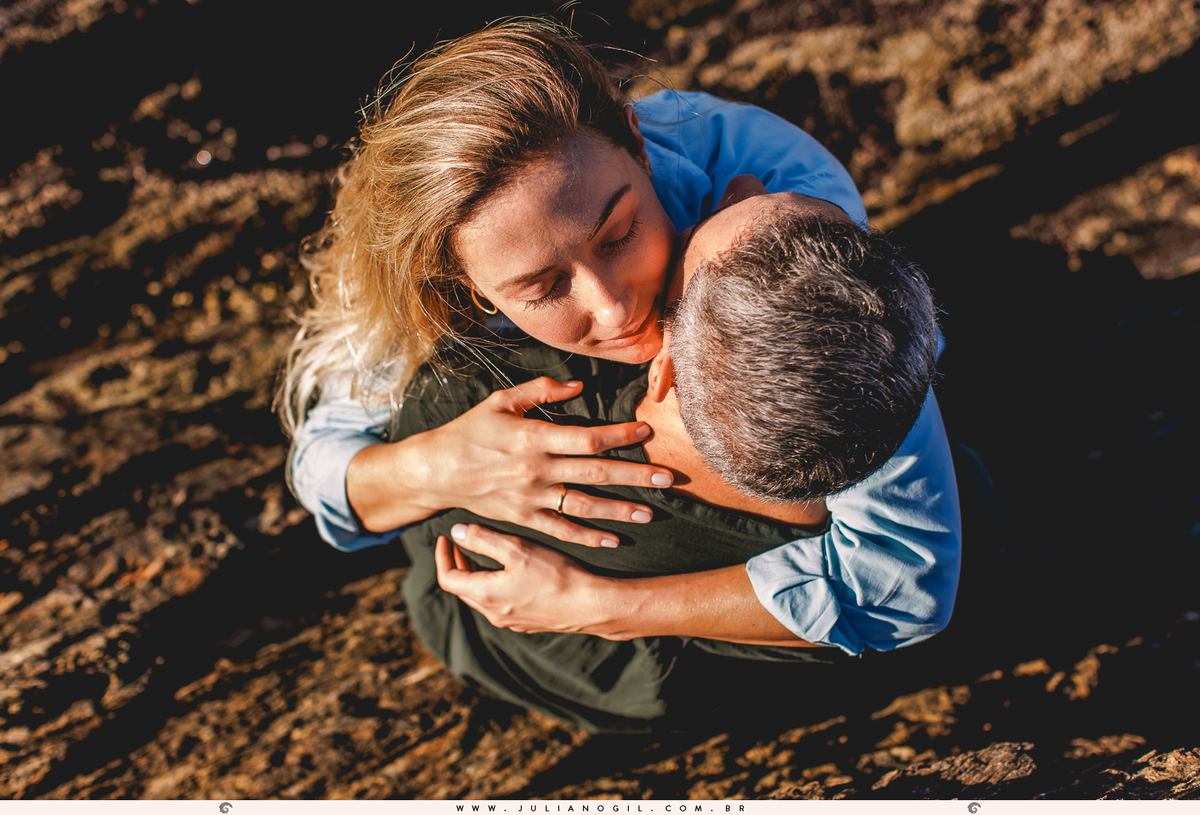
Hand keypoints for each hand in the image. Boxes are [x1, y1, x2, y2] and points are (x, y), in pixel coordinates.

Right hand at [348, 377, 673, 546]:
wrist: (436, 471)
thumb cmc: (469, 431)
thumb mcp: (501, 401)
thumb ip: (540, 390)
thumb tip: (577, 384)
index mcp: (533, 437)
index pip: (586, 438)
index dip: (619, 435)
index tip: (646, 430)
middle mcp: (536, 470)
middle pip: (596, 473)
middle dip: (635, 476)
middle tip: (668, 478)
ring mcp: (531, 498)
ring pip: (584, 506)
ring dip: (620, 510)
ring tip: (651, 512)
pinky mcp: (524, 518)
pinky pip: (562, 531)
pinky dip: (589, 537)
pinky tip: (614, 539)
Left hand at [435, 524, 609, 634]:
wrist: (591, 605)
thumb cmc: (556, 575)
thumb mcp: (517, 549)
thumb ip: (483, 540)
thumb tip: (457, 532)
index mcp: (485, 595)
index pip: (448, 578)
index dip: (443, 556)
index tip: (446, 538)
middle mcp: (494, 613)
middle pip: (463, 589)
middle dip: (459, 564)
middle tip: (462, 543)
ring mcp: (511, 620)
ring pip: (482, 597)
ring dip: (477, 575)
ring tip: (484, 554)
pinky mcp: (528, 622)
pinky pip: (500, 604)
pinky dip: (494, 585)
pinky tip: (510, 572)